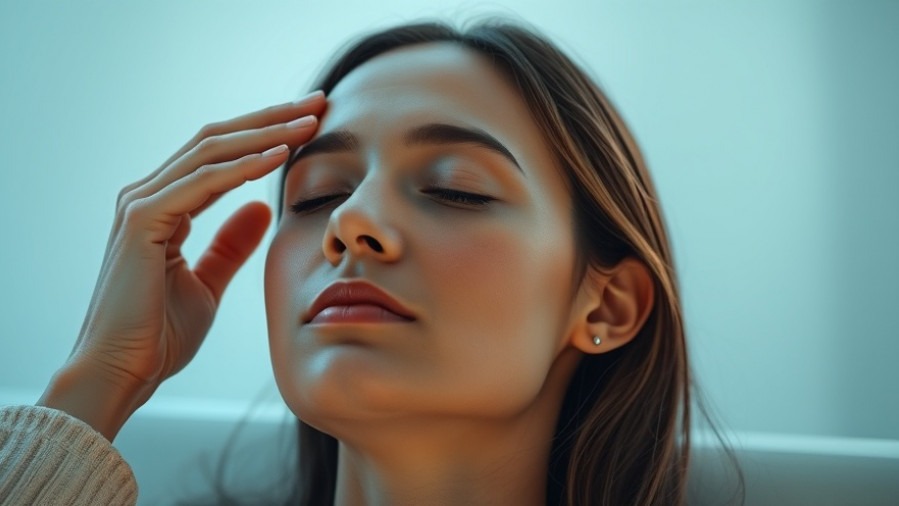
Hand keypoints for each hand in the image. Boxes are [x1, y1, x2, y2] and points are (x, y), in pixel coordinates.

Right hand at [40, 91, 325, 437]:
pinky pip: (201, 182)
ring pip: (211, 150)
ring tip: (310, 121)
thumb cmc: (159, 336)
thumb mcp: (208, 282)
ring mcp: (141, 204)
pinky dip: (243, 167)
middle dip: (272, 118)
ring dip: (265, 132)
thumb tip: (261, 206)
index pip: (220, 154)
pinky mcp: (142, 221)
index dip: (266, 134)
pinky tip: (280, 156)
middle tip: (319, 103)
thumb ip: (231, 244)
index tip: (312, 123)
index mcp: (164, 206)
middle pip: (217, 139)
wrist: (123, 374)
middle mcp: (149, 195)